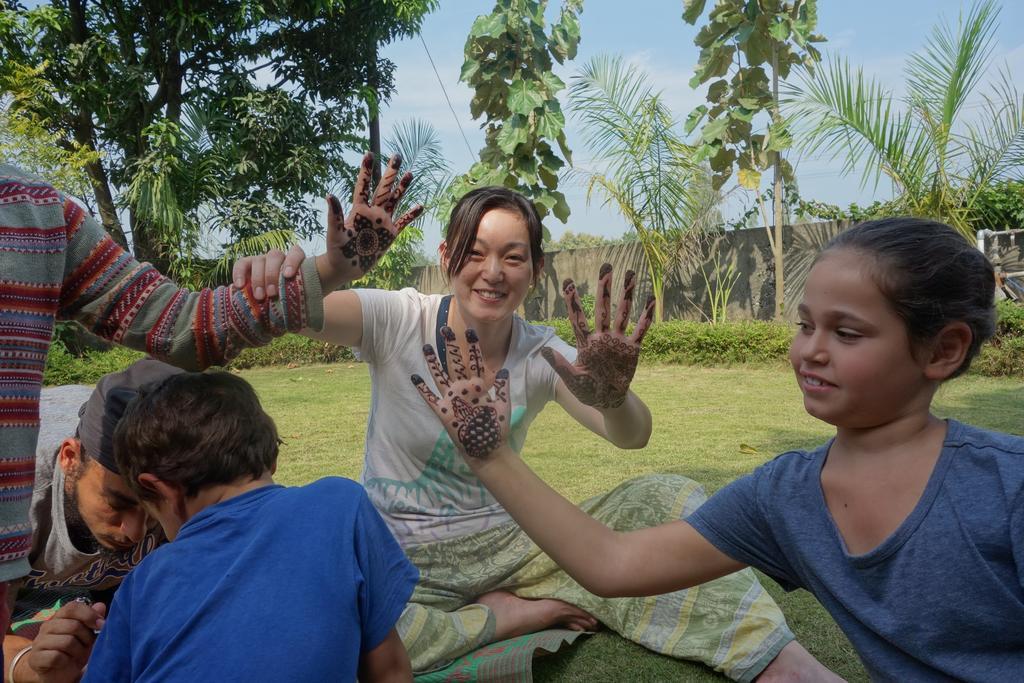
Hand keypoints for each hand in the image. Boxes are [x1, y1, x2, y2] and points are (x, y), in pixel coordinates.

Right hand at [29, 600, 105, 682]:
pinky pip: (56, 657)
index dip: (89, 614)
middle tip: (88, 645)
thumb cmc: (76, 649)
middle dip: (87, 637)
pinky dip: (66, 661)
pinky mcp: (35, 658)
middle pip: (73, 625)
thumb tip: (100, 606)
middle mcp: (47, 626)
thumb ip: (93, 618)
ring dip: (78, 651)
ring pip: (66, 642)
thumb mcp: (89, 634)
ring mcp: (39, 642)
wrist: (60, 671)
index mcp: (60, 616)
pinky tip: (67, 661)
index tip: (101, 624)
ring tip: (79, 654)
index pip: (72, 607)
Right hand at [232, 245, 305, 300]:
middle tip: (272, 294)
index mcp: (297, 262)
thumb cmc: (297, 300)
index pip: (296, 253)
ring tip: (259, 297)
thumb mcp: (307, 296)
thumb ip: (308, 295)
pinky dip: (238, 273)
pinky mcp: (248, 266)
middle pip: (274, 256)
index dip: (292, 261)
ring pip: (258, 260)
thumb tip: (312, 313)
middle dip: (271, 275)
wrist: (282, 304)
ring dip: (258, 278)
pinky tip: (239, 286)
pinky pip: (241, 264)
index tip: (288, 275)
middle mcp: (279, 259)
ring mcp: (263, 261)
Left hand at [317, 152, 423, 291]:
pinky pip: (403, 222)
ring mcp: (382, 223)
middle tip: (397, 156)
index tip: (369, 154)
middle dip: (390, 173)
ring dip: (402, 188)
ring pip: (395, 200)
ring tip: (410, 173)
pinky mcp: (390, 235)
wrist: (345, 268)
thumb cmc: (336, 250)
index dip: (366, 170)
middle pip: (383, 188)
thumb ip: (334, 215)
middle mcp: (372, 213)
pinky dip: (411, 215)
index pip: (363, 186)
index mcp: (358, 210)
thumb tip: (330, 195)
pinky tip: (420, 206)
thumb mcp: (334, 233)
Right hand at [411, 327, 509, 458]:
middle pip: (456, 363)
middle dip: (452, 347)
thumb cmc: (496, 428)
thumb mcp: (503, 407)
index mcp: (478, 386)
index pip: (475, 362)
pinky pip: (430, 398)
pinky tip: (415, 377)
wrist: (487, 449)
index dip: (473, 347)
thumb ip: (502, 389)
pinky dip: (423, 389)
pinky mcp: (443, 412)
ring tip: (427, 347)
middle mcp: (463, 389)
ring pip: (440, 376)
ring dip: (434, 362)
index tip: (471, 332)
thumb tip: (503, 370)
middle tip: (446, 329)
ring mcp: (452, 399)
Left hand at [542, 263, 654, 408]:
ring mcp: (618, 340)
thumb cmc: (587, 391)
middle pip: (603, 307)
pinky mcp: (632, 348)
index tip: (568, 281)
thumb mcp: (572, 379)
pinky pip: (640, 330)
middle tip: (606, 266)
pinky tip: (650, 299)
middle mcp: (602, 336)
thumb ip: (560, 364)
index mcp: (585, 342)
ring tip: (630, 273)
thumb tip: (544, 350)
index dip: (573, 300)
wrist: (609, 401)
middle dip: (604, 287)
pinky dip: (646, 316)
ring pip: (622, 313)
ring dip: (627, 294)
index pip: (578, 317)